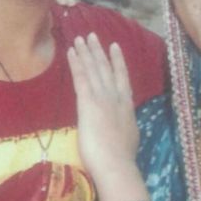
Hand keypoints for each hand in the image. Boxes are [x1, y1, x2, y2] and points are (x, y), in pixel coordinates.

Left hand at [67, 34, 139, 181]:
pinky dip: (76, 63)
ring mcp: (102, 98)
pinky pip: (81, 78)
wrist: (117, 164)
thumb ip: (123, 127)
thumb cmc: (122, 158)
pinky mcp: (88, 103)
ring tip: (80, 38)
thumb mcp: (128, 137)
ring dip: (86, 52)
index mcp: (127, 107)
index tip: (114, 47)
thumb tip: (121, 127)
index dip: (118, 62)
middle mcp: (116, 98)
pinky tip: (71, 52)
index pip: (122, 78)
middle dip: (98, 51)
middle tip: (92, 35)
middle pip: (106, 69)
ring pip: (93, 69)